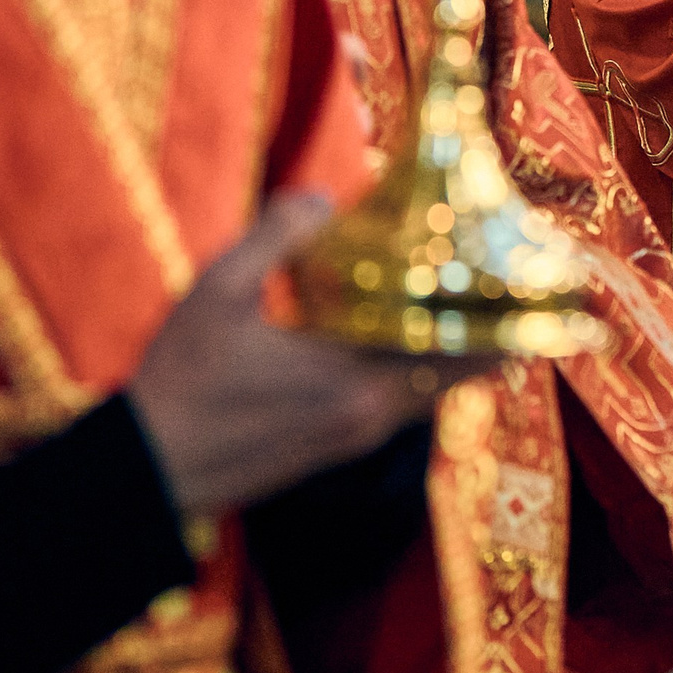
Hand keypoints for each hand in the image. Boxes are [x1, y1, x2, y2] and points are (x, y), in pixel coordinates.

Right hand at [128, 192, 489, 518]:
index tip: (528, 281)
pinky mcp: (335, 450)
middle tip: (499, 279)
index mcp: (359, 381)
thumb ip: (275, 238)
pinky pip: (399, 404)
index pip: (462, 354)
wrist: (144, 474)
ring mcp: (355, 439)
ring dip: (448, 350)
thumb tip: (322, 198)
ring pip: (429, 390)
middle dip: (485, 329)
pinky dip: (413, 369)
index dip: (503, 321)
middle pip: (460, 374)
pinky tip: (392, 331)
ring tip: (453, 297)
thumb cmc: (180, 381)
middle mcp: (372, 416)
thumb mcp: (217, 293)